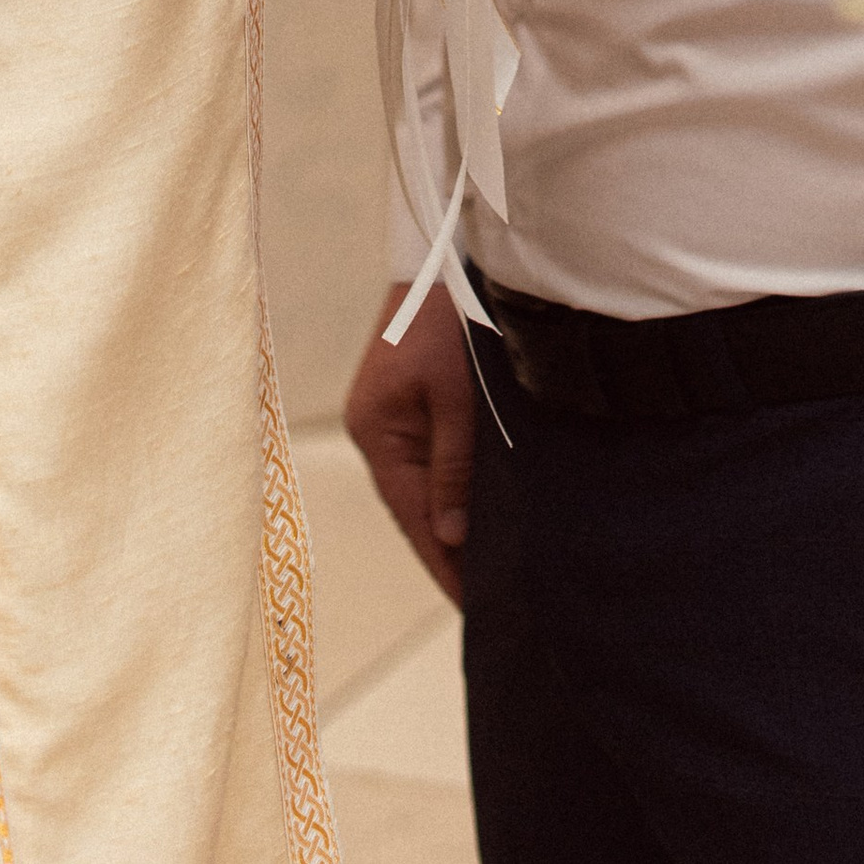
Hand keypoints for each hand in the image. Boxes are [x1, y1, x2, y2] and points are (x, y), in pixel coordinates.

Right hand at [344, 282, 474, 603]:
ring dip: (450, 523)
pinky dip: (450, 490)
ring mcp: (389, 419)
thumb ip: (453, 465)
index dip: (443, 563)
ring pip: (422, 487)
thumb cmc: (447, 321)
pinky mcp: (408, 404)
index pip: (413, 516)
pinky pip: (428, 461)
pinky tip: (474, 515)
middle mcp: (376, 432)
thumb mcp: (455, 396)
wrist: (441, 258)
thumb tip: (449, 536)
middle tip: (487, 600)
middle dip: (448, 553)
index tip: (471, 606)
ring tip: (485, 571)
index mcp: (377, 433)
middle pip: (414, 508)